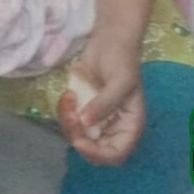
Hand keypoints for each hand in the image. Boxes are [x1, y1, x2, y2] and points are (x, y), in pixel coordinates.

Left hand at [57, 34, 145, 165]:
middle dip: (78, 136)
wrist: (109, 39)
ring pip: (77, 136)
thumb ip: (104, 104)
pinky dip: (64, 112)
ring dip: (68, 122)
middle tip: (71, 115)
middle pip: (93, 149)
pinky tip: (68, 95)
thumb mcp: (119, 82)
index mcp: (130, 125)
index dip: (98, 154)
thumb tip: (85, 124)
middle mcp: (113, 127)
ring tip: (69, 98)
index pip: (116, 154)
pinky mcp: (82, 109)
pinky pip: (69, 121)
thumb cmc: (121, 60)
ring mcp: (96, 119)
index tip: (79, 141)